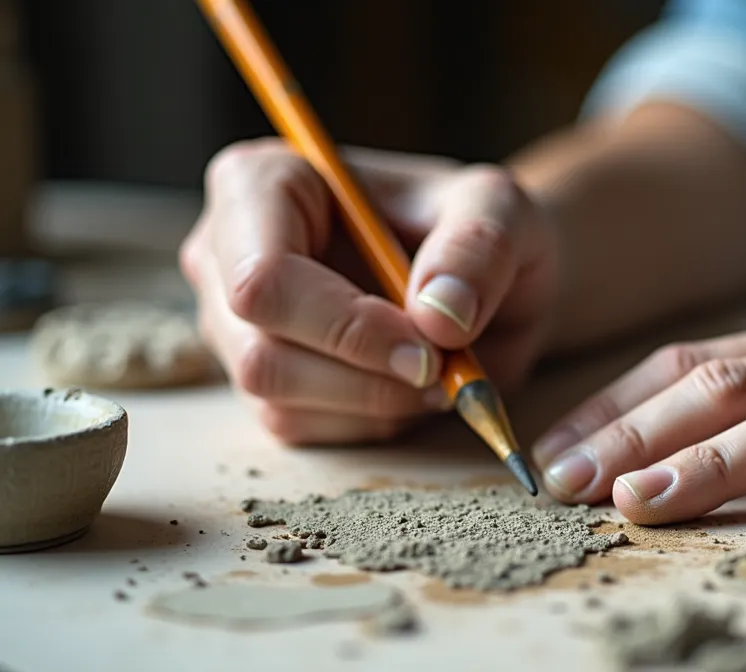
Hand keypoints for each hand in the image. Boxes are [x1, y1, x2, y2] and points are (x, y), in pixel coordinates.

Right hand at [181, 139, 557, 443]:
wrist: (490, 282)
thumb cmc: (478, 229)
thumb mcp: (501, 209)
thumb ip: (479, 245)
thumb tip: (440, 314)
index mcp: (261, 184)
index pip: (263, 277)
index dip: (344, 325)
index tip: (427, 345)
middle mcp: (227, 254)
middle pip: (261, 352)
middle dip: (365, 376)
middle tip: (444, 369)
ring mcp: (235, 324)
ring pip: (278, 399)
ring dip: (376, 401)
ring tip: (440, 369)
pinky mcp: (262, 382)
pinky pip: (299, 428)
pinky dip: (371, 420)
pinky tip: (412, 386)